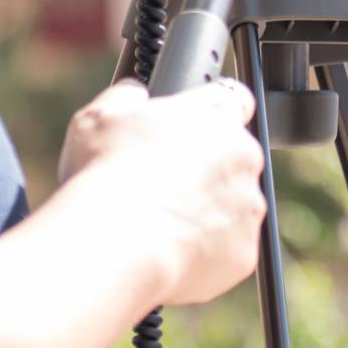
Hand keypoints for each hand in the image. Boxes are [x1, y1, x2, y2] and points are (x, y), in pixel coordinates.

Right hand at [57, 77, 265, 307]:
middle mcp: (243, 158)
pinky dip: (205, 251)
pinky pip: (227, 248)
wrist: (114, 246)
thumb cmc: (106, 175)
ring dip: (207, 210)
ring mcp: (247, 208)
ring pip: (233, 205)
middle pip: (232, 157)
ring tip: (158, 221)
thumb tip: (135, 94)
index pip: (233, 98)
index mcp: (214, 115)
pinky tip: (168, 249)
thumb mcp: (100, 116)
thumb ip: (128, 97)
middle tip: (161, 182)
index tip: (192, 128)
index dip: (211, 113)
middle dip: (205, 168)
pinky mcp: (244, 253)